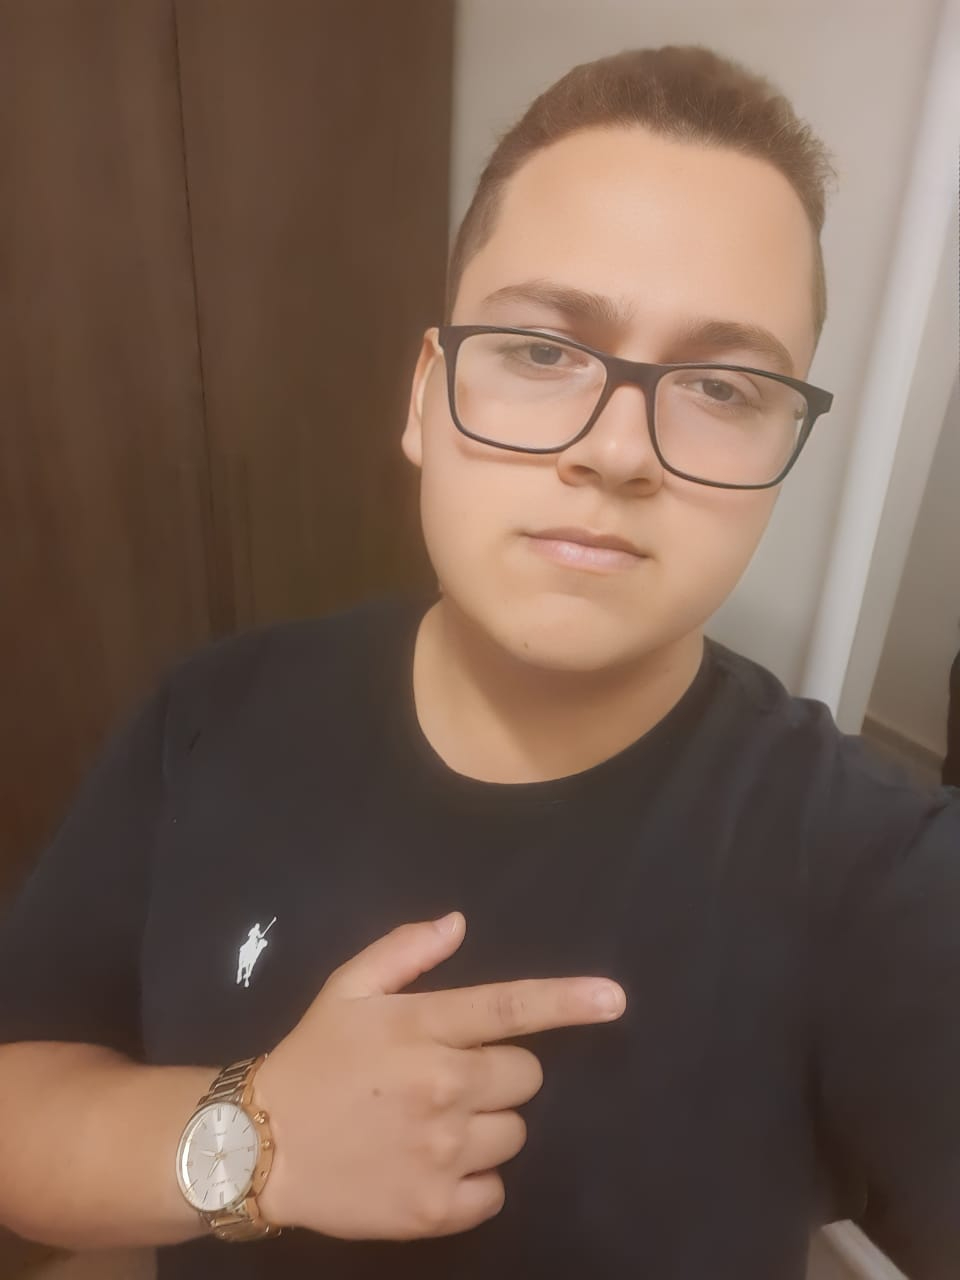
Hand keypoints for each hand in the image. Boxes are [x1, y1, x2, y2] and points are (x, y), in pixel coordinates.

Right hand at [255, 912, 624, 1241]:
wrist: (257, 1146)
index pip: (511, 1009)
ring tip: (433, 1122)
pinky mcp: (435, 1209)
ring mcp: (442, 1153)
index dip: (569, 1001)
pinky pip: (494, 1191)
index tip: (614, 999)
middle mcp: (443, 1088)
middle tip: (450, 1077)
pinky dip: (474, 1180)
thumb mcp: (346, 989)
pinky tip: (432, 1164)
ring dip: (486, 1124)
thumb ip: (405, 953)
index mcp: (423, 1029)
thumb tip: (459, 924)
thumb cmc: (312, 1058)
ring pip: (514, 1134)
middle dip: (500, 1073)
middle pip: (526, 1077)